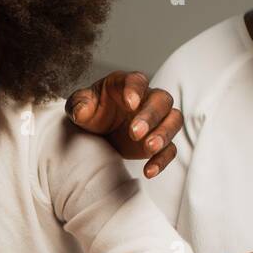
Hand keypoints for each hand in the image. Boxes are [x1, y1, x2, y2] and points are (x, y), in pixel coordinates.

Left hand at [65, 71, 181, 176]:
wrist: (97, 132)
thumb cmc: (91, 112)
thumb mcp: (79, 106)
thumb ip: (79, 105)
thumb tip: (82, 111)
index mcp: (126, 84)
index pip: (136, 80)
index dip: (135, 90)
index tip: (130, 103)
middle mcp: (147, 98)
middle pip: (161, 100)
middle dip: (150, 116)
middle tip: (135, 133)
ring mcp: (157, 120)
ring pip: (173, 120)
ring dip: (164, 134)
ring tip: (149, 148)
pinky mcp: (158, 141)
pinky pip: (170, 149)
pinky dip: (162, 160)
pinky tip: (149, 171)